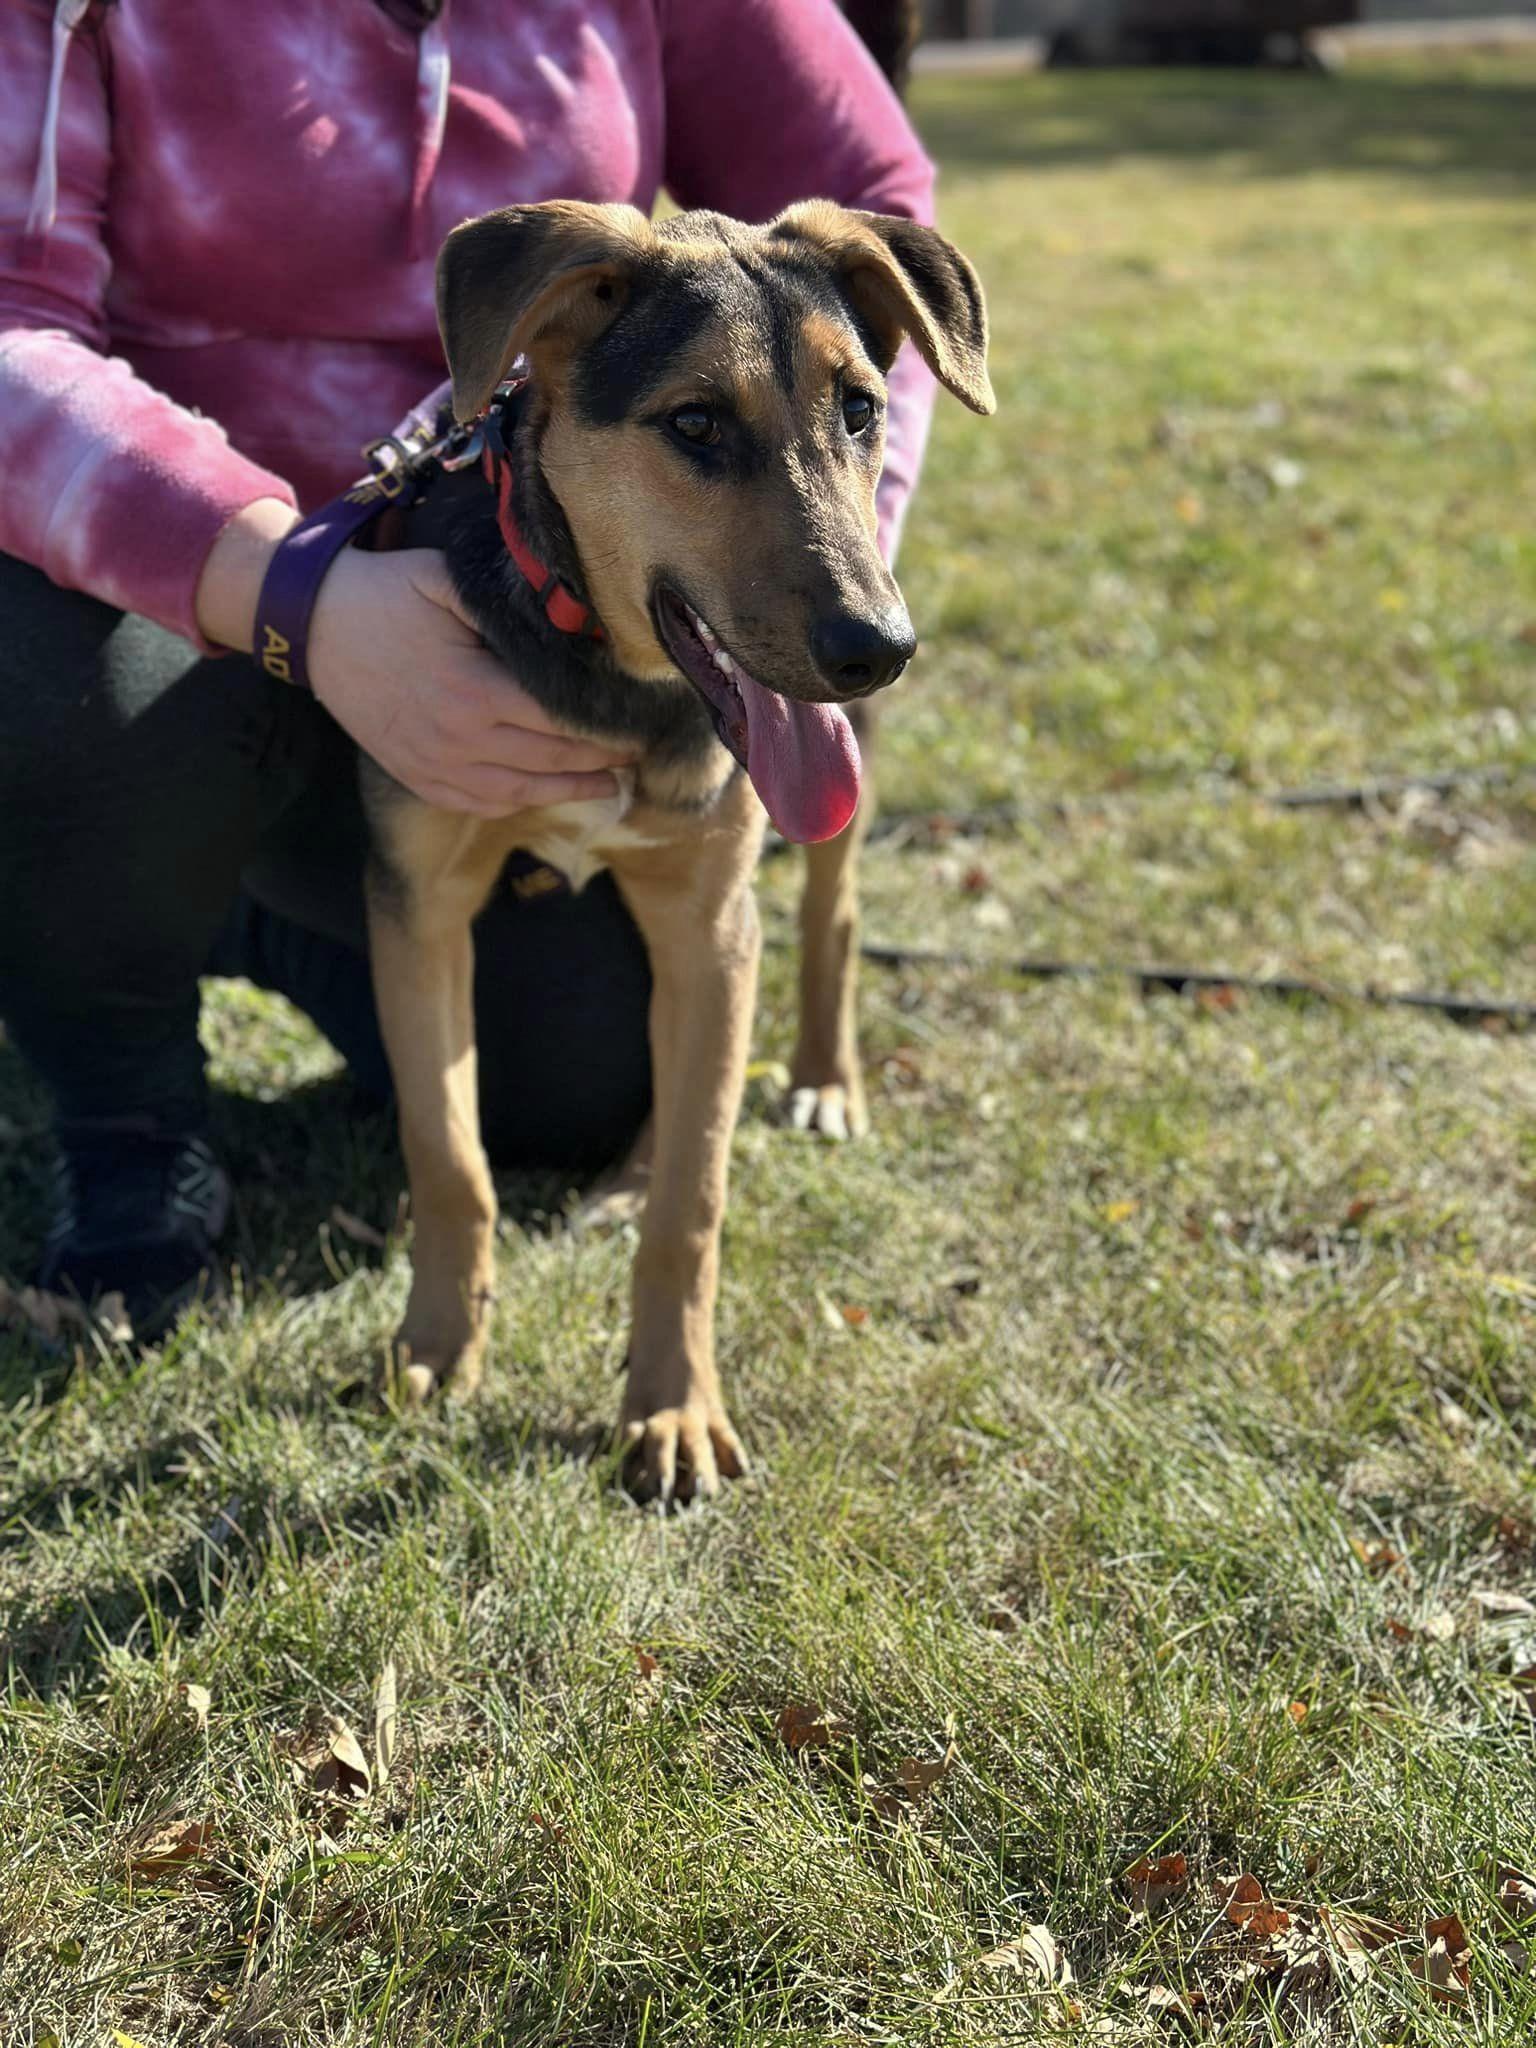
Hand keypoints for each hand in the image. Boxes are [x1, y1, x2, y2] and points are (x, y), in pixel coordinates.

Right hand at [307, 545, 633, 813]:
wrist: (312, 625)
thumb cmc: (386, 594)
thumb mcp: (449, 581)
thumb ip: (510, 605)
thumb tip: (575, 620)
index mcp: (476, 691)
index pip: (563, 721)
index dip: (608, 727)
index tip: (640, 723)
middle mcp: (459, 739)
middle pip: (551, 760)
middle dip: (601, 760)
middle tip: (639, 754)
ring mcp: (436, 765)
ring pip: (521, 792)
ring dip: (571, 791)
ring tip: (610, 786)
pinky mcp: (416, 776)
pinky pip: (478, 804)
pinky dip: (518, 803)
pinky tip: (545, 793)